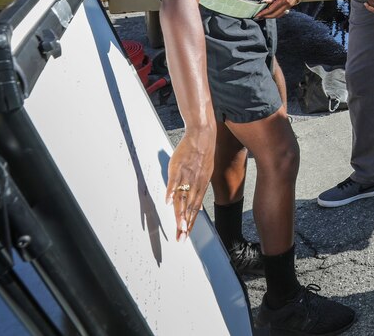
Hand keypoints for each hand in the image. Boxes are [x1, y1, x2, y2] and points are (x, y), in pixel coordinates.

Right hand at [166, 126, 214, 241]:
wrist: (202, 134)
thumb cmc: (201, 155)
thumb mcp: (205, 174)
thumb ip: (199, 192)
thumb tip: (198, 210)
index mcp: (202, 185)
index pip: (195, 208)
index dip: (191, 222)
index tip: (186, 235)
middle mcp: (196, 182)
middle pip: (190, 206)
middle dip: (186, 223)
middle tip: (182, 238)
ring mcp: (187, 175)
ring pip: (184, 197)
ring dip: (181, 213)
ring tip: (179, 226)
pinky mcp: (178, 166)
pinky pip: (174, 181)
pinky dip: (172, 192)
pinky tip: (168, 203)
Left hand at [256, 0, 305, 18]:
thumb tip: (264, 1)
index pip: (271, 9)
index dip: (264, 13)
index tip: (257, 15)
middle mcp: (288, 4)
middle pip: (275, 14)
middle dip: (266, 16)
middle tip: (258, 17)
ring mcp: (290, 5)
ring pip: (279, 14)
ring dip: (271, 16)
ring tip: (264, 16)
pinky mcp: (291, 4)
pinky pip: (283, 12)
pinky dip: (277, 14)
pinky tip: (272, 12)